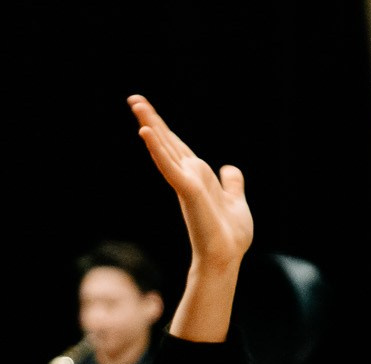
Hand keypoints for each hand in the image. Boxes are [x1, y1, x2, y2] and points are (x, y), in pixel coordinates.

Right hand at [128, 95, 252, 273]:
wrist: (227, 257)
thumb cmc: (230, 236)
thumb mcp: (236, 201)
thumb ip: (232, 184)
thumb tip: (229, 168)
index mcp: (197, 177)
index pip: (176, 146)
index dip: (163, 128)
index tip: (148, 110)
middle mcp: (188, 176)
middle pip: (166, 142)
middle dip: (151, 120)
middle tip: (134, 99)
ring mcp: (185, 183)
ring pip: (164, 148)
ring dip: (150, 125)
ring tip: (136, 106)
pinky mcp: (187, 190)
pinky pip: (169, 166)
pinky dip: (157, 150)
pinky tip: (146, 133)